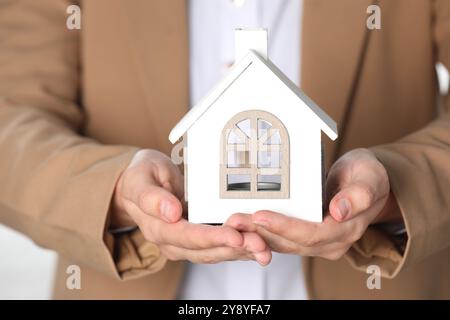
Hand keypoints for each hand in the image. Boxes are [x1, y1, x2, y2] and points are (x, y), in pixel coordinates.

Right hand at [111, 149, 270, 264]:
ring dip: (242, 251)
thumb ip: (151, 197)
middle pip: (206, 250)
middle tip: (260, 244)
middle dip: (235, 248)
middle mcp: (173, 241)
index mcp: (157, 228)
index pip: (187, 237)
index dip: (212, 237)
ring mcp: (187, 242)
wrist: (141, 183)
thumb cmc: (141, 177)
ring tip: (264, 248)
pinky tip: (258, 244)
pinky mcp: (200, 237)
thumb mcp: (139, 179)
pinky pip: (221, 246)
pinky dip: (240, 247)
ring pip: (217, 252)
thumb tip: (171, 213)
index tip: (234, 235)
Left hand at [227, 148, 401, 259]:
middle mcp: (329, 242)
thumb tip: (341, 211)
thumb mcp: (369, 177)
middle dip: (261, 232)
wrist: (365, 182)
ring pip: (281, 243)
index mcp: (345, 230)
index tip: (261, 216)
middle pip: (290, 242)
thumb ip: (359, 194)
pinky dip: (261, 232)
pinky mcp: (304, 237)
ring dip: (255, 234)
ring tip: (232, 221)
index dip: (285, 227)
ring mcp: (316, 242)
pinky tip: (243, 223)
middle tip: (234, 220)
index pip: (311, 235)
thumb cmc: (367, 176)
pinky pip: (280, 238)